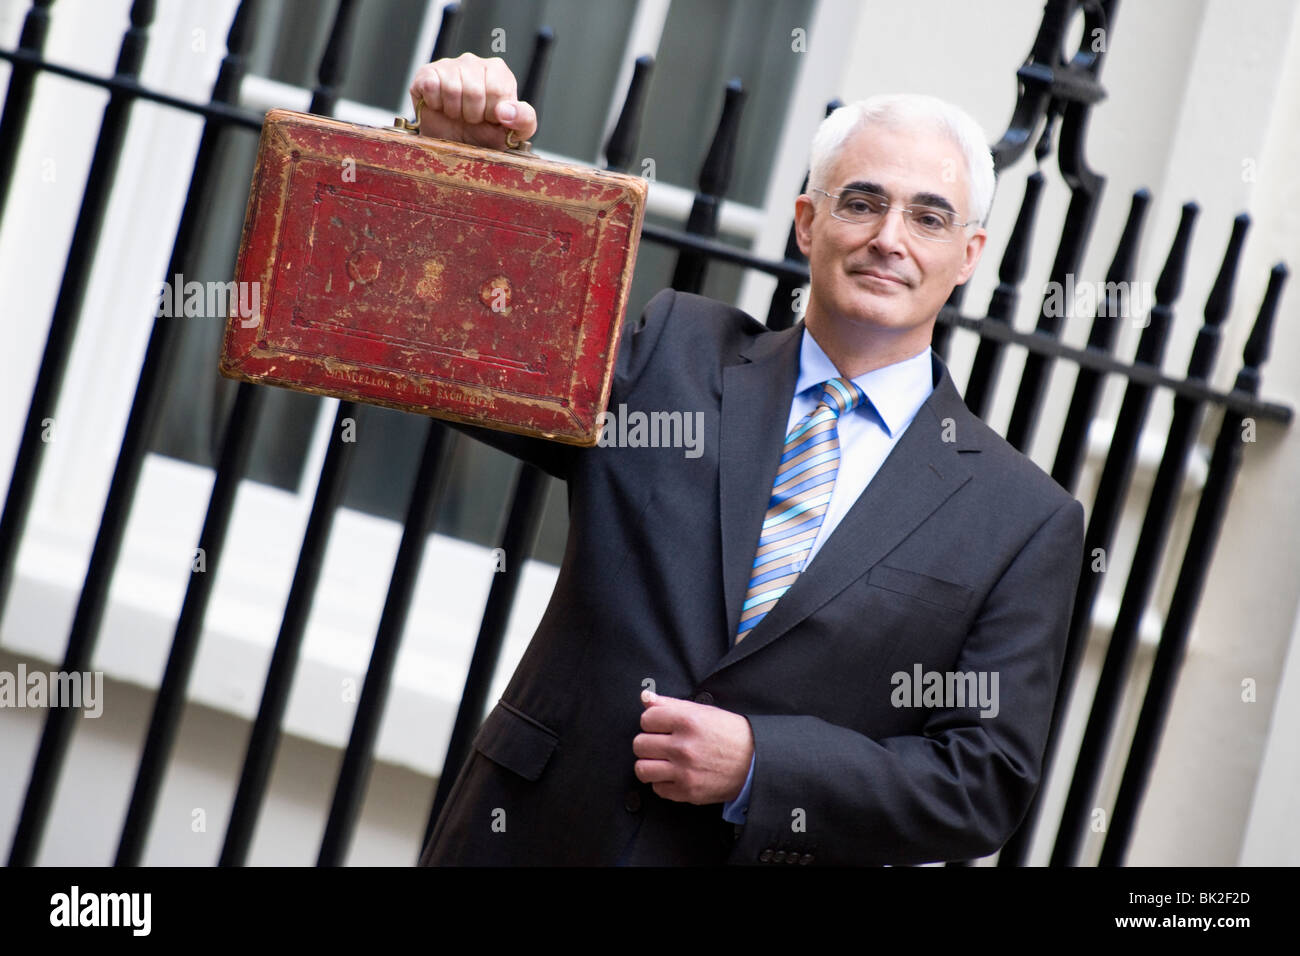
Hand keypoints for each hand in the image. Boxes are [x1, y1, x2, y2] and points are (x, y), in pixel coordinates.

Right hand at [408, 53, 537, 149]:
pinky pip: (430, 85)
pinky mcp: (427, 73)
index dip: (491, 113)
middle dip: (472, 115)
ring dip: (453, 111)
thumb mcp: (514, 133)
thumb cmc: (485, 135)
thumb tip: (506, 111)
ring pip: (452, 88)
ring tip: (456, 114)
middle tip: (470, 119)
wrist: (453, 145)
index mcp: (498, 72)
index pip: (497, 89)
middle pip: (474, 91)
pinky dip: (434, 104)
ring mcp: (449, 65)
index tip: (489, 119)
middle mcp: (474, 62)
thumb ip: (524, 120)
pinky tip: (440, 107)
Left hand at [632, 690, 753, 804]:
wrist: (755, 762)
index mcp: (687, 721)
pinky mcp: (687, 791)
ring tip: (661, 760)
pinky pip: (657, 788)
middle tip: (660, 743)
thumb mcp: (703, 711)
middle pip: (639, 744)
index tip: (660, 726)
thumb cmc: (730, 734)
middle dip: (647, 742)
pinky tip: (673, 774)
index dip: (652, 721)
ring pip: (642, 768)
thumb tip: (645, 698)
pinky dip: (662, 782)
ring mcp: (684, 771)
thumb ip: (670, 704)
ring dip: (649, 764)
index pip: (646, 719)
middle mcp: (683, 746)